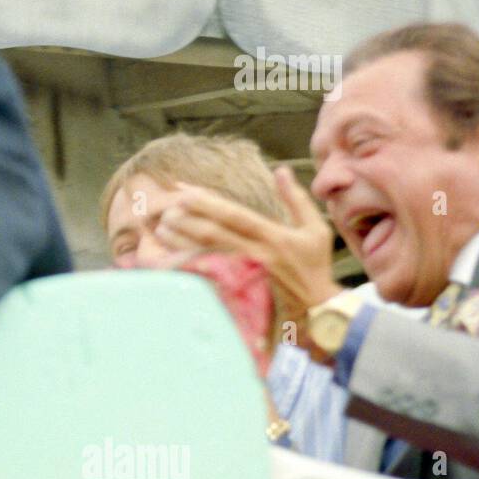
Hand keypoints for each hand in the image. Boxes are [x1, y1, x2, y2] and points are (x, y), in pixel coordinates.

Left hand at [154, 166, 342, 348]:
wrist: (318, 308)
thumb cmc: (314, 264)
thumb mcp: (314, 229)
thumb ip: (295, 199)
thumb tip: (281, 170)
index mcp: (273, 236)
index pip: (234, 215)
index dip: (206, 202)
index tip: (183, 191)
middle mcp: (256, 253)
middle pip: (214, 233)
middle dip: (187, 220)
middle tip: (165, 209)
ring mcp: (246, 274)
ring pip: (206, 254)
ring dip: (181, 241)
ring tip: (161, 229)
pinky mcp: (239, 289)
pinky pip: (209, 274)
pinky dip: (189, 263)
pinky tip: (170, 256)